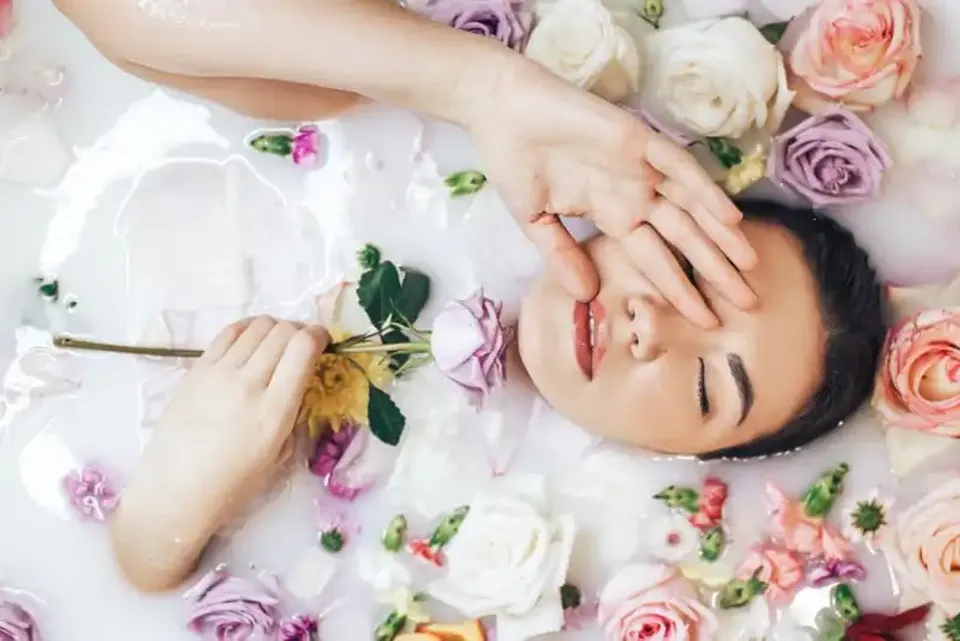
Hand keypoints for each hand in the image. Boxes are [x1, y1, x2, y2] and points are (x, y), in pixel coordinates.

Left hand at [112, 316, 326, 590]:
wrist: (175, 491)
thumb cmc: (232, 485)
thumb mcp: (279, 455)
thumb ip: (293, 413)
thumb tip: (299, 382)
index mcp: (275, 411)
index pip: (303, 347)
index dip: (320, 336)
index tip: (324, 343)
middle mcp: (248, 384)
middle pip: (284, 331)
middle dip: (301, 331)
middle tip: (303, 345)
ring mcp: (219, 373)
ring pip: (258, 326)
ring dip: (276, 328)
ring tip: (277, 344)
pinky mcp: (197, 369)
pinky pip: (230, 332)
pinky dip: (249, 329)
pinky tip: (252, 341)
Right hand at [469, 61, 758, 327]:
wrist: (502, 113)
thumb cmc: (515, 163)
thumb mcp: (535, 222)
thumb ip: (562, 255)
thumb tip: (587, 295)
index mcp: (613, 215)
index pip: (655, 260)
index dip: (681, 290)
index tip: (705, 321)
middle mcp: (634, 195)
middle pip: (685, 239)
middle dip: (716, 273)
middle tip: (748, 305)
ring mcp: (640, 168)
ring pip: (691, 207)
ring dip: (720, 237)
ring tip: (749, 267)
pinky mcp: (639, 140)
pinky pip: (679, 168)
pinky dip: (703, 191)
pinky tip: (727, 218)